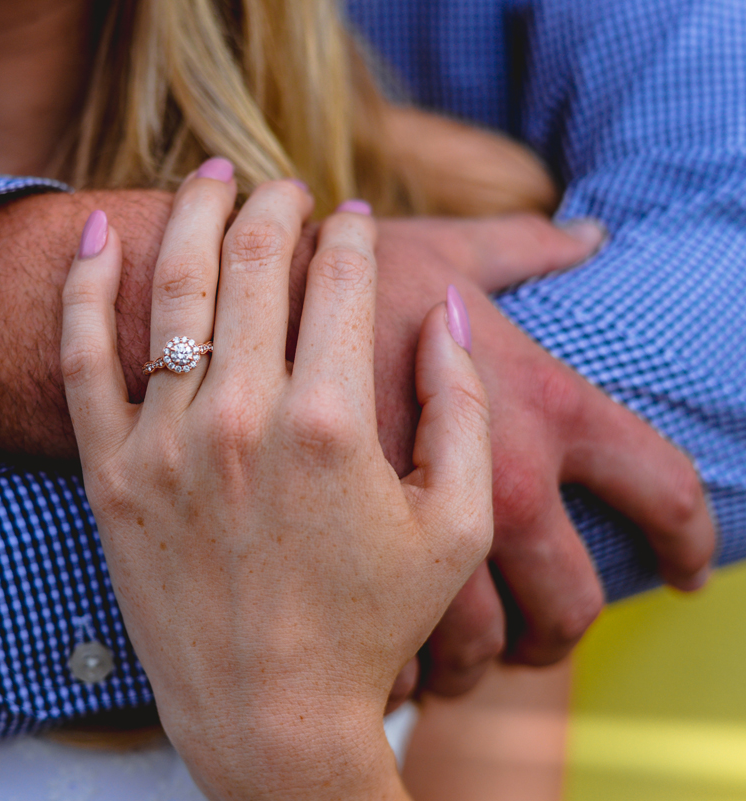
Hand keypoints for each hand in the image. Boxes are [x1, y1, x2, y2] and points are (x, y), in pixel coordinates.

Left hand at [61, 166, 491, 798]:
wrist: (268, 714)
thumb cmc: (369, 622)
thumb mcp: (456, 524)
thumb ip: (461, 408)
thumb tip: (442, 315)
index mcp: (336, 423)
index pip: (342, 280)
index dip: (353, 234)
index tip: (354, 218)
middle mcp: (245, 418)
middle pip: (256, 264)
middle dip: (275, 207)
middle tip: (284, 188)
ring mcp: (167, 443)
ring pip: (173, 288)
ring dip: (193, 215)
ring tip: (210, 176)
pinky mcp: (110, 474)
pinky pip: (81, 357)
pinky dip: (84, 287)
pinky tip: (96, 232)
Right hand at [358, 216, 716, 698]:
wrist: (225, 309)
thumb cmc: (341, 278)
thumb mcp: (443, 253)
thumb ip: (522, 247)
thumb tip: (590, 234)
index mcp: (543, 408)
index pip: (662, 490)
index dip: (688, 540)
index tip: (687, 571)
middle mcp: (507, 485)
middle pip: (573, 603)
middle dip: (561, 634)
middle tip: (542, 638)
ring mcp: (426, 536)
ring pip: (481, 650)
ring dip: (480, 667)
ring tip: (460, 663)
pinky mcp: (348, 567)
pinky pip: (396, 657)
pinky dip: (398, 669)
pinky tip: (387, 658)